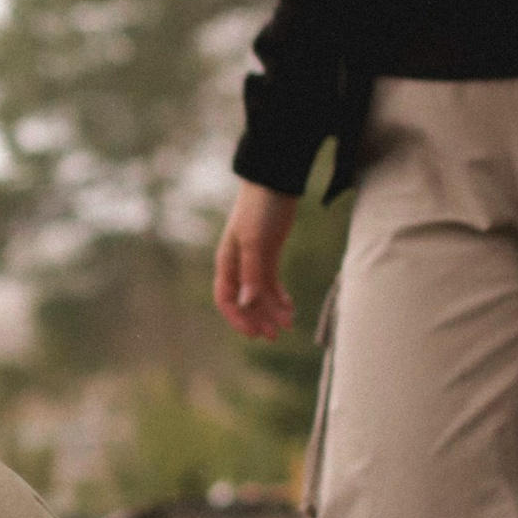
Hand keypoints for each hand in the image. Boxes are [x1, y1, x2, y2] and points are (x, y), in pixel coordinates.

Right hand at [214, 184, 299, 339]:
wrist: (274, 182)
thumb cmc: (260, 208)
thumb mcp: (255, 242)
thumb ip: (252, 273)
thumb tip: (247, 304)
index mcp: (227, 261)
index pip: (226, 299)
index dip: (239, 319)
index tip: (255, 334)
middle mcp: (237, 264)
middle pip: (245, 300)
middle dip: (259, 319)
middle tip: (276, 335)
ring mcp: (253, 259)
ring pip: (260, 293)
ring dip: (272, 310)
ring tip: (289, 323)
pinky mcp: (268, 253)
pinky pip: (270, 282)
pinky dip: (279, 296)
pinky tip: (290, 306)